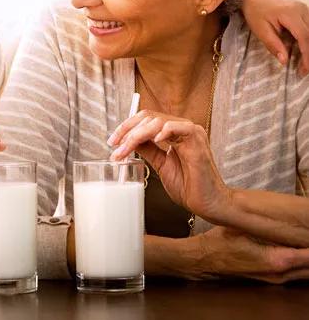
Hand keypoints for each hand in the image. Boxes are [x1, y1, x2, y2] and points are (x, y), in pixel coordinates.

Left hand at [109, 110, 229, 222]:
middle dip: (127, 131)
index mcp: (173, 133)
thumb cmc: (188, 186)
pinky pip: (179, 127)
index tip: (112, 142)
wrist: (207, 202)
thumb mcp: (160, 164)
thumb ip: (148, 149)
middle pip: (148, 117)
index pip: (146, 119)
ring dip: (136, 135)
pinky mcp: (198, 141)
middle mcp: (182, 129)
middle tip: (114, 146)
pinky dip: (163, 131)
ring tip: (125, 150)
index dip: (126, 127)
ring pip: (158, 121)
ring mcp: (191, 133)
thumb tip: (128, 141)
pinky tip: (154, 140)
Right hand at [188, 226, 308, 282]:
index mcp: (277, 260)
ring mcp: (276, 279)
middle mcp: (280, 274)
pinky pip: (298, 274)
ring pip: (307, 273)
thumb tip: (287, 223)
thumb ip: (269, 229)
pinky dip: (305, 265)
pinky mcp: (272, 279)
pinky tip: (304, 254)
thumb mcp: (243, 229)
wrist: (203, 259)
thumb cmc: (220, 242)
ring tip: (308, 243)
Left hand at [241, 0, 308, 74]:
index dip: (306, 55)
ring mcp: (304, 8)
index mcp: (291, 13)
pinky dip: (307, 39)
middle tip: (304, 70)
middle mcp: (302, 9)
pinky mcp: (303, 10)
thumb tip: (285, 61)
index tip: (304, 69)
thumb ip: (274, 45)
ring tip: (304, 62)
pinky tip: (303, 50)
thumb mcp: (260, 30)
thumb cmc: (254, 12)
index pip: (304, 37)